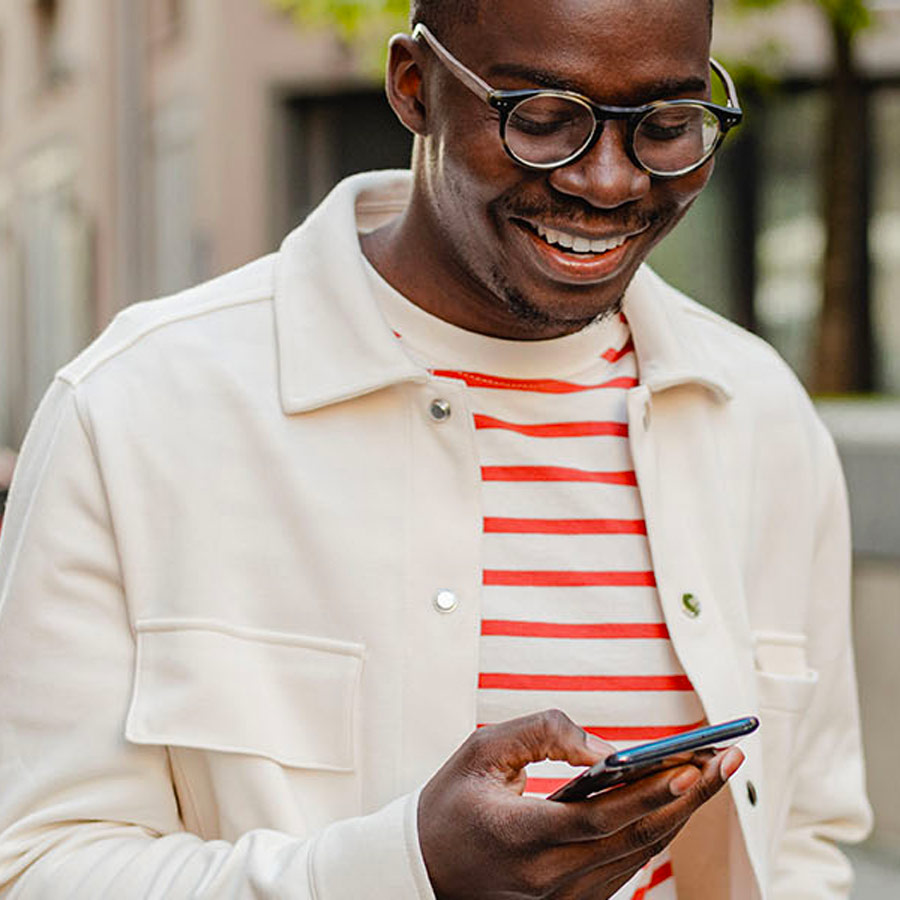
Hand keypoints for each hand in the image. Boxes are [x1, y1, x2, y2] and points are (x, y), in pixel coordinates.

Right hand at [418, 710, 742, 899]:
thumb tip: (607, 749)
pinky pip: (624, 866)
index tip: (694, 762)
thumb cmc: (450, 805)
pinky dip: (653, 831)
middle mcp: (549, 879)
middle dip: (689, 795)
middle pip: (636, 837)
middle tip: (727, 757)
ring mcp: (563, 899)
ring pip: (638, 855)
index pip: (603, 817)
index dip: (652, 791)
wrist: (422, 871)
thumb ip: (542, 734)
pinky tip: (675, 800)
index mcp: (522, 838)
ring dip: (679, 812)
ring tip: (712, 772)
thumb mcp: (481, 751)